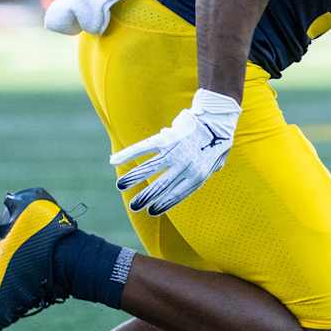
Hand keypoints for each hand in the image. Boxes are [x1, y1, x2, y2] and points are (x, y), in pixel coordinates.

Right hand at [110, 89, 240, 214]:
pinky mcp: (166, 138)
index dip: (164, 204)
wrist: (217, 119)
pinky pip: (144, 147)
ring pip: (149, 168)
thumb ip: (200, 174)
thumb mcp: (214, 164)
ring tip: (120, 186)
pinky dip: (128, 153)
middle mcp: (185, 166)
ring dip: (133, 178)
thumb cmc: (217, 143)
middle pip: (161, 186)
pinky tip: (114, 160)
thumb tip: (184, 180)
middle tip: (135, 206)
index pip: (177, 195)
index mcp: (198, 176)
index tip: (152, 211)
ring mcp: (175, 152)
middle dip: (146, 197)